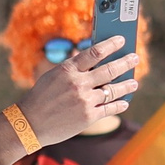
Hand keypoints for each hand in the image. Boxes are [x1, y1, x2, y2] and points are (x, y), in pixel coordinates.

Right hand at [15, 35, 135, 147]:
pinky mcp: (88, 117)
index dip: (111, 44)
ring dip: (127, 85)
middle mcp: (78, 84)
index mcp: (68, 70)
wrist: (29, 124)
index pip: (95, 52)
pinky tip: (125, 102)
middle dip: (125, 63)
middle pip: (110, 70)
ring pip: (113, 90)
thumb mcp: (53, 77)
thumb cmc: (40, 98)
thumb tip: (96, 62)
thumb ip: (74, 69)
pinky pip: (110, 108)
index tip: (121, 40)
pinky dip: (120, 104)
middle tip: (134, 58)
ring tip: (133, 83)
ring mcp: (85, 101)